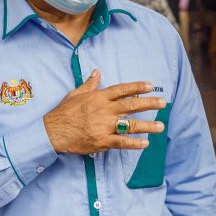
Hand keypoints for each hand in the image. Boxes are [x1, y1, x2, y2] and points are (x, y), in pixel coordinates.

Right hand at [43, 69, 166, 154]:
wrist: (52, 132)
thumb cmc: (63, 112)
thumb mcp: (75, 94)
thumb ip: (89, 84)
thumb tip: (97, 71)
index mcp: (98, 98)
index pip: (122, 90)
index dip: (137, 87)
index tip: (150, 85)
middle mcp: (104, 110)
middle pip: (131, 105)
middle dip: (149, 103)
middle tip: (163, 102)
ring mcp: (104, 126)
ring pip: (130, 125)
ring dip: (147, 125)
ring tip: (160, 125)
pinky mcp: (102, 141)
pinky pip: (122, 142)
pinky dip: (134, 143)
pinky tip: (145, 143)